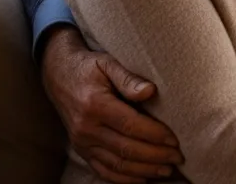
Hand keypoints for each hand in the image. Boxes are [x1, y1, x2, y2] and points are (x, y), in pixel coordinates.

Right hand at [41, 26, 183, 182]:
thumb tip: (150, 91)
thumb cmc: (88, 67)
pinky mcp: (81, 150)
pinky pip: (103, 170)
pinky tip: (143, 178)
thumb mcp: (107, 63)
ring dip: (144, 170)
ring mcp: (82, 142)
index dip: (155, 135)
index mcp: (95, 105)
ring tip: (167, 170)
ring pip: (117, 164)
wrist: (58, 75)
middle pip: (126, 149)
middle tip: (177, 158)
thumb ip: (129, 78)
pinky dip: (124, 179)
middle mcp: (87, 128)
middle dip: (156, 156)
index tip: (175, 141)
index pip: (131, 125)